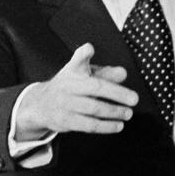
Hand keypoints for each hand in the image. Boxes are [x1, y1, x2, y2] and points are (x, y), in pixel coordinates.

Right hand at [15, 43, 137, 138]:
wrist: (40, 104)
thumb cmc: (70, 86)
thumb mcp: (83, 74)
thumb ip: (104, 73)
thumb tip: (122, 73)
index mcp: (74, 70)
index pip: (78, 59)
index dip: (83, 53)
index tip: (89, 48)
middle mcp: (69, 85)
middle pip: (95, 87)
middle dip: (117, 93)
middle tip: (134, 99)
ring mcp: (66, 103)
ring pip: (94, 108)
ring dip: (114, 112)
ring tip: (128, 113)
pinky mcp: (65, 121)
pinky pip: (88, 125)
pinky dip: (106, 127)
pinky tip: (118, 125)